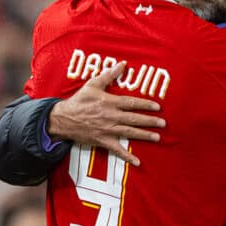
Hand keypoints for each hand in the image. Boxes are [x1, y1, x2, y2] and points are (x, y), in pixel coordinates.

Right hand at [47, 61, 164, 165]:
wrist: (63, 119)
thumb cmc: (79, 100)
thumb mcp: (93, 84)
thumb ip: (109, 75)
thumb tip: (122, 64)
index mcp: (109, 102)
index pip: (131, 103)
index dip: (145, 105)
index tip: (157, 107)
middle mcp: (111, 116)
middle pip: (134, 119)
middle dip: (150, 121)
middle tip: (163, 123)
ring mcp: (107, 130)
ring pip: (129, 133)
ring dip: (144, 136)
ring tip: (157, 137)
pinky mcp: (103, 141)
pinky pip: (117, 150)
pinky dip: (127, 156)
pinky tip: (137, 162)